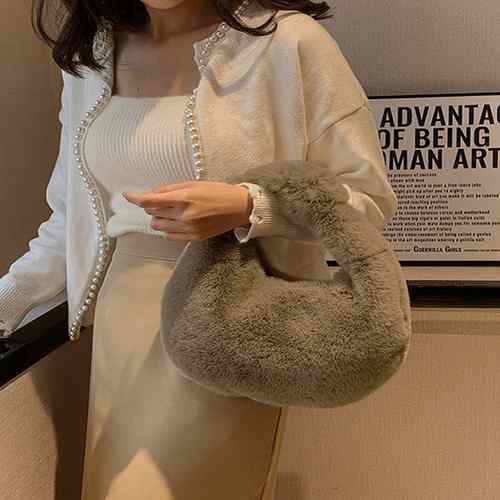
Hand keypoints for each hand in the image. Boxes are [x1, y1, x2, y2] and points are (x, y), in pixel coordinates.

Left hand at [122, 181, 252, 240]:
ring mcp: (189, 229)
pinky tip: (179, 221)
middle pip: (153, 214)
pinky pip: (170, 236)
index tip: (127, 196)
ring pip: (159, 226)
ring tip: (173, 212)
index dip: (136, 198)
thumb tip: (152, 193)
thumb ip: (171, 189)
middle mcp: (184, 215)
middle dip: (153, 207)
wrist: (239, 208)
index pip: (151, 200)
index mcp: (184, 198)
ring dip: (160, 218)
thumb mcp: (194, 183)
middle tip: (165, 201)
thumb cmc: (217, 192)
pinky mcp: (194, 238)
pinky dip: (168, 228)